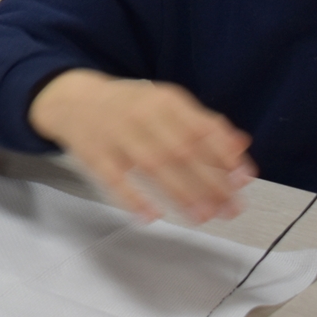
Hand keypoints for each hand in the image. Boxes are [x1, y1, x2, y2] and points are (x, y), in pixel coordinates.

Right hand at [29, 69, 254, 221]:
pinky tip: (152, 216)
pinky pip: (115, 178)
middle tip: (230, 210)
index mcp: (165, 100)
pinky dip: (133, 198)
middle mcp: (142, 114)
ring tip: (203, 217)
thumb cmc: (131, 107)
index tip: (243, 180)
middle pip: (182, 150)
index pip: (201, 128)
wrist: (73, 99)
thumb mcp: (167, 105)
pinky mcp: (94, 154)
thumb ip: (204, 124)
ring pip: (153, 165)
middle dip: (210, 182)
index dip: (224, 155)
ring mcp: (116, 134)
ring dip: (181, 193)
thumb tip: (241, 145)